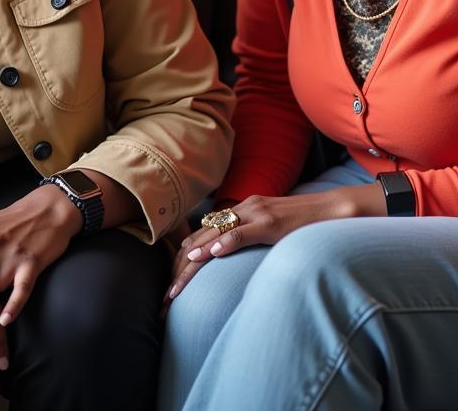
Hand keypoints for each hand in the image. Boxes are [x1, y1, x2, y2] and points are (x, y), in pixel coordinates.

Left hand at [166, 184, 385, 300]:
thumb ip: (251, 236)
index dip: (187, 259)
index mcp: (240, 212)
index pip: (204, 235)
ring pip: (215, 236)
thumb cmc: (304, 224)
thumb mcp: (271, 229)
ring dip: (196, 260)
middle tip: (169, 293)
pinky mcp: (269, 222)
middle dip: (184, 266)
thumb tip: (233, 256)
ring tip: (180, 279)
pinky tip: (211, 255)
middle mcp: (242, 209)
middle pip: (203, 237)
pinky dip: (224, 243)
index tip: (173, 282)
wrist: (333, 209)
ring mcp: (255, 213)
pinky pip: (242, 232)